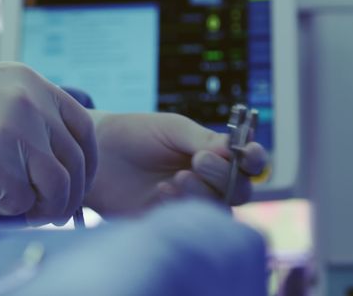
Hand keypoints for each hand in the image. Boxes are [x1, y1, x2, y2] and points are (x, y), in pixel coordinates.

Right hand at [0, 62, 96, 225]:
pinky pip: (19, 203)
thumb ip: (29, 116)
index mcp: (32, 83)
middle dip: (66, 196)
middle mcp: (30, 103)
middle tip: (48, 212)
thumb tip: (62, 168)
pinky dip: (1, 207)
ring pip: (55, 187)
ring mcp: (12, 131)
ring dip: (39, 207)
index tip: (76, 184)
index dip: (85, 163)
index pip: (83, 128)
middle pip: (74, 162)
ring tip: (11, 205)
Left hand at [83, 112, 267, 215]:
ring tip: (177, 177)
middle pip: (240, 190)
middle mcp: (209, 181)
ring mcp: (191, 203)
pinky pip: (190, 222)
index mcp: (214, 154)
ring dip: (203, 192)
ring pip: (219, 208)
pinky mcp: (171, 221)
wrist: (97, 153)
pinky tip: (161, 191)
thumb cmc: (136, 134)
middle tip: (198, 161)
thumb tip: (234, 151)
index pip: (248, 162)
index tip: (247, 153)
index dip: (254, 159)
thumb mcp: (172, 129)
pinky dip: (181, 206)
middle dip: (224, 175)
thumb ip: (205, 139)